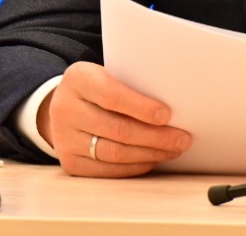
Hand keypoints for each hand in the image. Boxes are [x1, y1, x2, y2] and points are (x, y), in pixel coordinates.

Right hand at [36, 61, 192, 176]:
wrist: (63, 106)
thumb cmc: (97, 88)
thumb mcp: (106, 74)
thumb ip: (131, 84)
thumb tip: (173, 107)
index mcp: (77, 79)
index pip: (112, 96)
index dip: (141, 107)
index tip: (167, 115)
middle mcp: (65, 109)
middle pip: (117, 129)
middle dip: (155, 137)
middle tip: (182, 139)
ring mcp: (64, 139)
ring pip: (114, 153)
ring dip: (149, 154)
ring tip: (173, 150)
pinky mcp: (71, 163)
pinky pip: (107, 171)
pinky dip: (134, 167)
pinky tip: (152, 160)